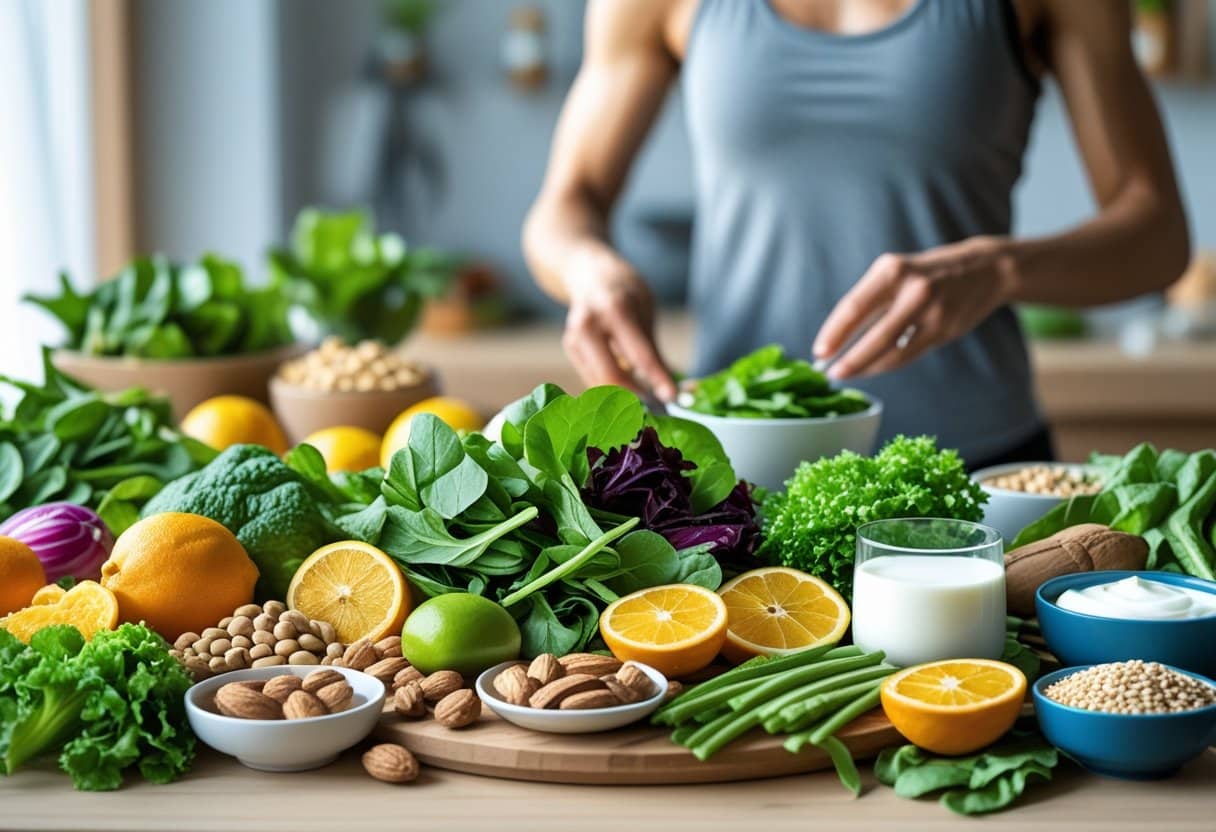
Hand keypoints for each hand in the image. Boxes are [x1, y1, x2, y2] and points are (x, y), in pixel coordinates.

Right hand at [561, 247, 676, 400]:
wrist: (587, 273)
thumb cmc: (624, 290)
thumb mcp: (646, 309)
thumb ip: (652, 349)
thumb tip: (673, 388)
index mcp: (615, 309)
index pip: (639, 355)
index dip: (657, 380)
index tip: (672, 398)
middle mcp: (588, 326)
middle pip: (611, 377)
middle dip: (636, 398)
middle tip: (659, 408)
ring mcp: (574, 339)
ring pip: (600, 384)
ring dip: (625, 398)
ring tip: (649, 402)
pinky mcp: (570, 350)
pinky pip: (594, 379)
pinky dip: (613, 389)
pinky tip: (629, 390)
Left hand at [813, 236, 1017, 379]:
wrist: (985, 269)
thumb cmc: (927, 273)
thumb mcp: (897, 272)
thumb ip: (871, 301)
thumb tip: (837, 337)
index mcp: (892, 270)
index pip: (854, 306)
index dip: (834, 332)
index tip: (819, 351)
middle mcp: (913, 289)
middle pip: (874, 335)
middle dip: (849, 358)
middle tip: (830, 372)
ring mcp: (933, 312)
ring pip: (892, 351)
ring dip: (866, 366)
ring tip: (846, 373)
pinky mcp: (945, 330)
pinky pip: (908, 355)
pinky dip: (886, 365)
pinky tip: (871, 368)